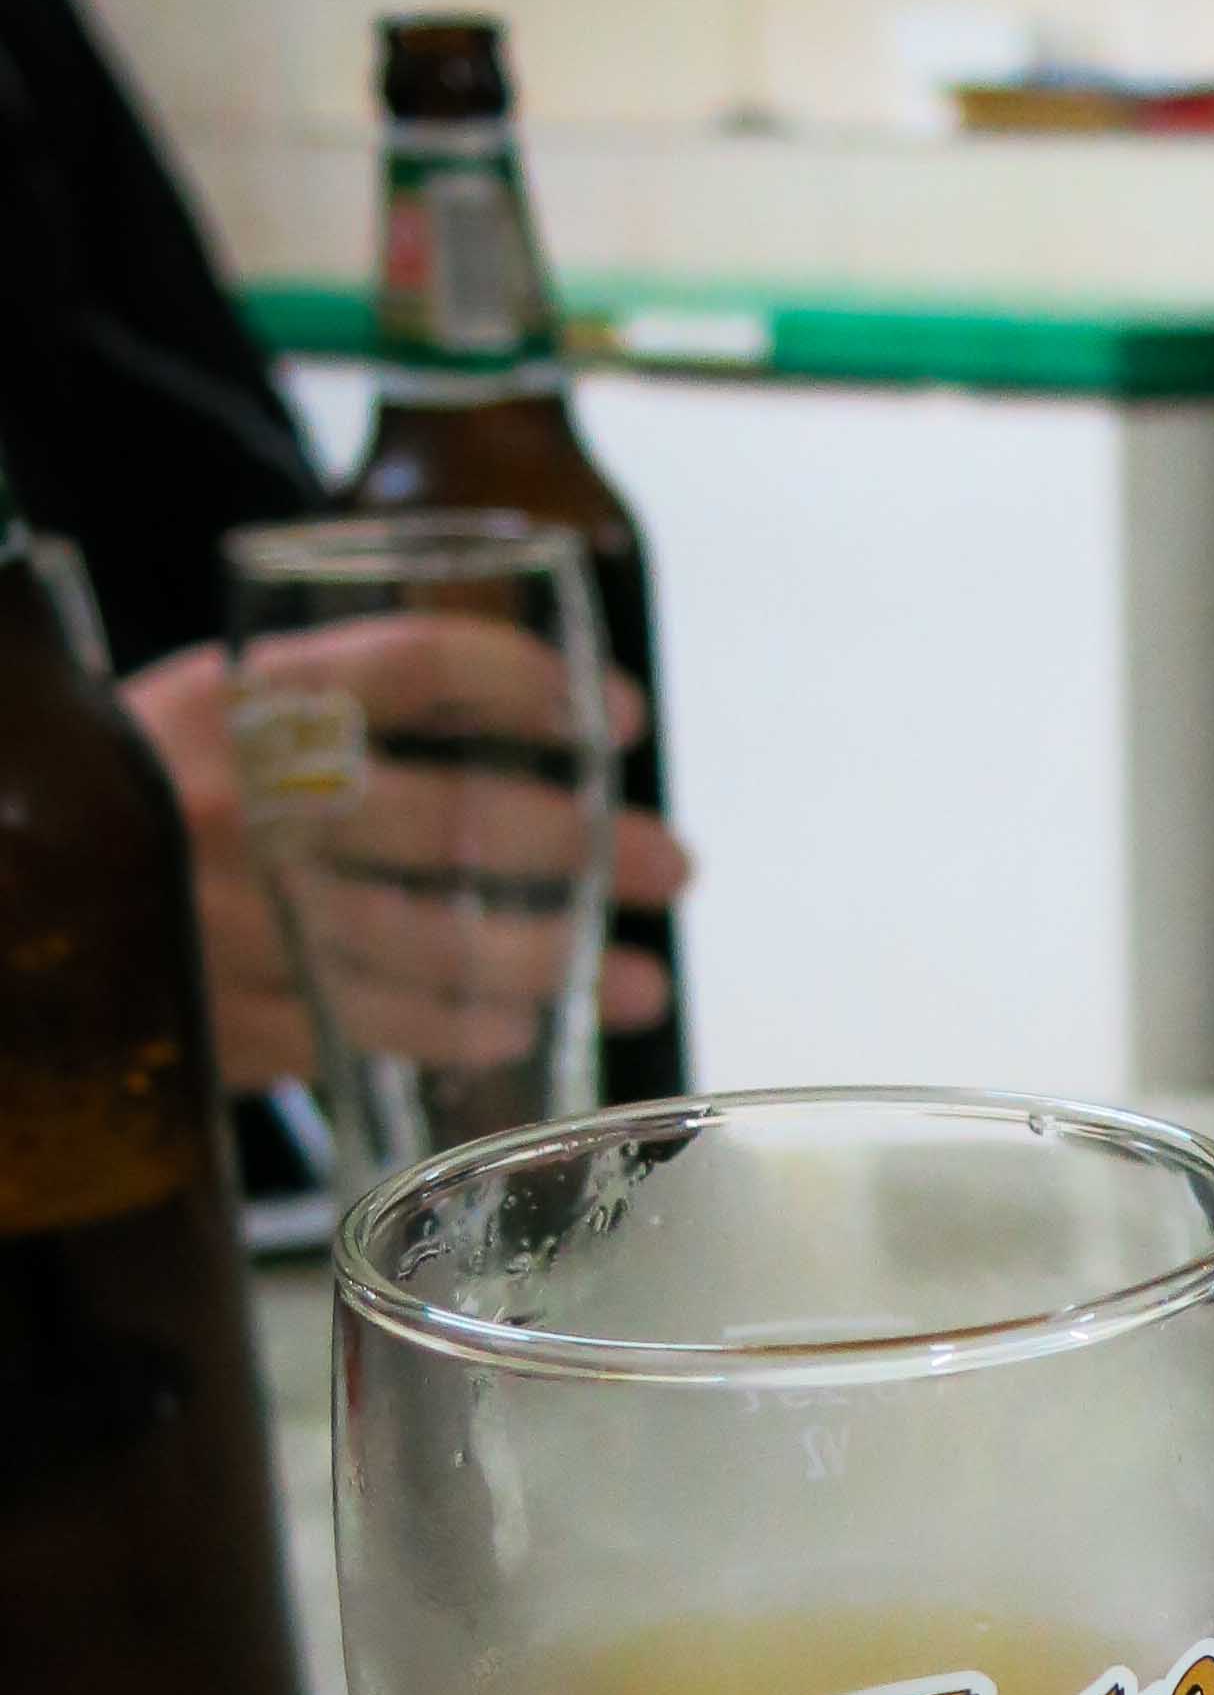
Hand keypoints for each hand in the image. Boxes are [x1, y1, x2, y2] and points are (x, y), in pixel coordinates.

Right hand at [124, 623, 692, 1091]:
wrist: (19, 876)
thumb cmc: (149, 785)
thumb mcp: (220, 705)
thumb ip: (344, 703)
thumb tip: (534, 709)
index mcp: (247, 700)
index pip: (416, 666)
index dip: (531, 685)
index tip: (618, 717)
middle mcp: (250, 804)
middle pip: (454, 817)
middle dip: (583, 846)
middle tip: (668, 864)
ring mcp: (240, 918)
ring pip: (431, 944)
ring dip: (553, 961)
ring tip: (637, 977)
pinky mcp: (229, 1012)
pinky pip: (372, 1025)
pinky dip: (461, 1028)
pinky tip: (521, 1026)